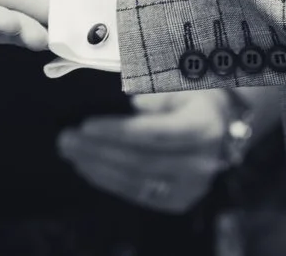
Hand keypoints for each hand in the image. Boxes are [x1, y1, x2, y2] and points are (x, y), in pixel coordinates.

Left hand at [58, 90, 247, 214]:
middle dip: (99, 151)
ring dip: (97, 167)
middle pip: (141, 160)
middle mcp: (201, 162)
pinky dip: (108, 181)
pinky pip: (138, 194)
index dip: (118, 131)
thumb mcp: (176, 84)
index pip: (154, 134)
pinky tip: (87, 167)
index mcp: (203, 128)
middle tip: (66, 138)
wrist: (219, 125)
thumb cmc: (190, 96)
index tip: (86, 125)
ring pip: (136, 181)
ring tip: (70, 151)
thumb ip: (151, 91)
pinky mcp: (178, 200)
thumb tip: (121, 99)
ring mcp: (191, 186)